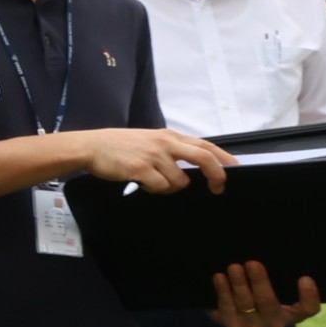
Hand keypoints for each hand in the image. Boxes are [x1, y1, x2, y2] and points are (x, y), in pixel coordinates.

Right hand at [80, 128, 232, 192]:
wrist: (91, 146)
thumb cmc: (118, 146)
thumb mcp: (149, 140)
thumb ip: (171, 149)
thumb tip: (194, 163)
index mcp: (169, 136)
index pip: (205, 145)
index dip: (223, 158)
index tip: (234, 170)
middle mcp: (164, 144)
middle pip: (203, 158)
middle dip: (216, 175)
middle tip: (218, 187)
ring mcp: (153, 156)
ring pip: (180, 181)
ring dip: (171, 188)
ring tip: (155, 183)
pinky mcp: (140, 169)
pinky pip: (160, 187)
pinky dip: (155, 190)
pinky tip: (144, 184)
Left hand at [208, 259, 320, 326]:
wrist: (236, 306)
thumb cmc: (265, 288)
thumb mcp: (279, 282)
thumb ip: (281, 273)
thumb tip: (277, 246)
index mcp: (293, 312)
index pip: (309, 309)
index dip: (310, 296)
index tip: (305, 278)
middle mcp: (275, 321)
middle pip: (269, 303)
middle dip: (260, 282)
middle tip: (252, 263)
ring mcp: (252, 324)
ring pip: (246, 304)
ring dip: (239, 284)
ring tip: (234, 267)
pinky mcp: (231, 323)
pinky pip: (226, 308)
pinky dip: (223, 292)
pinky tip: (219, 277)